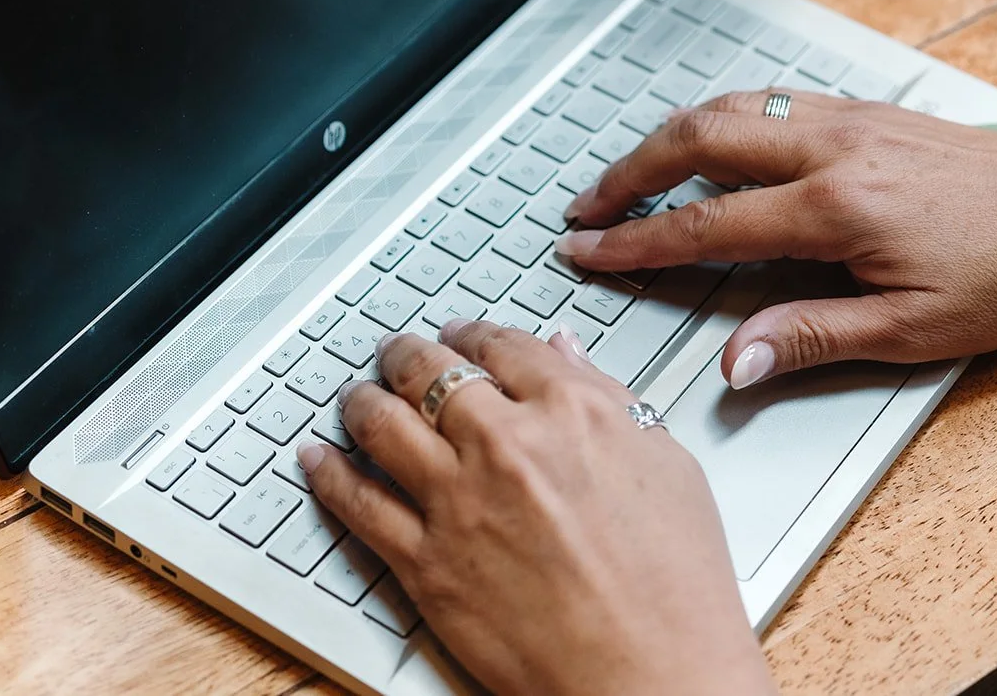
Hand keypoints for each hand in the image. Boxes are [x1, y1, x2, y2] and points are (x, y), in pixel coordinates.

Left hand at [298, 320, 774, 695]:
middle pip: (432, 372)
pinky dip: (329, 473)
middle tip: (400, 352)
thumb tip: (567, 355)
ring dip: (363, 400)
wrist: (653, 673)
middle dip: (408, 353)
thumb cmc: (676, 583)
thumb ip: (609, 399)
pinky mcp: (426, 564)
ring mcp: (459, 502)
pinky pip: (358, 504)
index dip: (474, 333)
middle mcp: (508, 444)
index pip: (503, 345)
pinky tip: (319, 459)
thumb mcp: (668, 464)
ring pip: (383, 424)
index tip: (464, 336)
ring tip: (358, 396)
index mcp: (574, 411)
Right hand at [558, 89, 996, 388]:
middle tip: (586, 208)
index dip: (635, 242)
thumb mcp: (912, 330)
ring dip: (668, 137)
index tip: (586, 252)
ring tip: (630, 173)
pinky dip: (721, 118)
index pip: (706, 224)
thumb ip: (811, 337)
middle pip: (699, 140)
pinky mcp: (870, 110)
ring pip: (731, 109)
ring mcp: (852, 119)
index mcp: (837, 208)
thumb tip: (735, 361)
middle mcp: (835, 148)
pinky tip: (713, 141)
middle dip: (628, 173)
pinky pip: (772, 101)